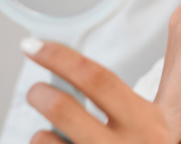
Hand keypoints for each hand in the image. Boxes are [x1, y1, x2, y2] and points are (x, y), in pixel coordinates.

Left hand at [22, 39, 173, 142]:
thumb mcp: (147, 124)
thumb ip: (117, 103)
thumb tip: (68, 69)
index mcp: (144, 121)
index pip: (97, 78)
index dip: (61, 58)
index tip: (34, 46)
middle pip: (64, 108)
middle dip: (40, 94)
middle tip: (36, 90)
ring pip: (46, 140)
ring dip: (42, 134)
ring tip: (54, 136)